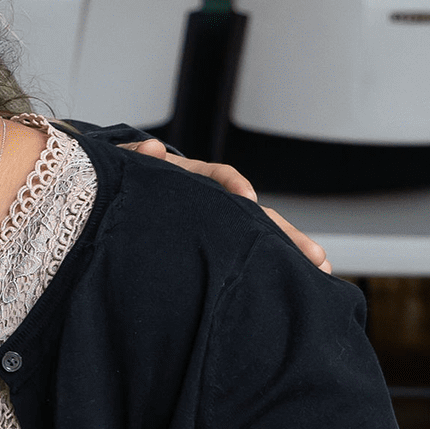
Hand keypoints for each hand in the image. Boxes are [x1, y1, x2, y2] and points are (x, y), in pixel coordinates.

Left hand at [120, 138, 329, 273]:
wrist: (108, 201)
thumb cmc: (119, 183)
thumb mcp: (119, 167)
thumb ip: (132, 159)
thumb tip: (151, 149)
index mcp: (188, 179)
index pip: (216, 176)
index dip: (232, 183)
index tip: (245, 196)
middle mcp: (210, 201)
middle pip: (253, 212)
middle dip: (283, 231)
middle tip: (314, 253)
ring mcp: (212, 223)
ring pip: (256, 234)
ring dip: (287, 249)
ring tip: (320, 268)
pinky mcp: (209, 244)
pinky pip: (240, 253)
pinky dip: (267, 263)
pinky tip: (295, 279)